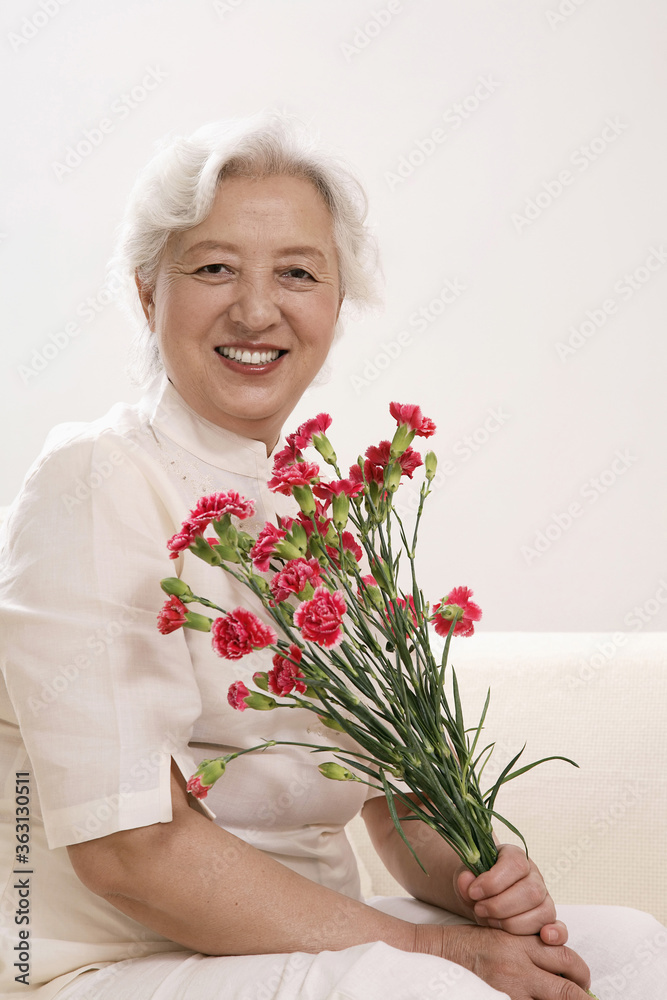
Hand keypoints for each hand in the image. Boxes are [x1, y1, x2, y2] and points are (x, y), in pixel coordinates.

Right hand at [416, 922, 591, 999]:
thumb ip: (529, 946)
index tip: (584, 981)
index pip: (564, 956)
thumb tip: (559, 960)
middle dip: (583, 998)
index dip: (580, 971)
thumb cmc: (470, 943)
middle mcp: (518, 967)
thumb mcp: (503, 935)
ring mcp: (509, 990)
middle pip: (567, 990)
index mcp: (521, 943)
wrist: (436, 951)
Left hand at [455, 844, 567, 944]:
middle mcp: (534, 875)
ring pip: (542, 912)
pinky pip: (560, 927)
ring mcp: (544, 897)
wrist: (481, 896)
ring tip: (491, 921)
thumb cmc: (475, 883)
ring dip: (512, 923)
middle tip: (479, 909)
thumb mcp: (465, 877)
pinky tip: (544, 937)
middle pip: (530, 891)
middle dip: (500, 906)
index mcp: (515, 856)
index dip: (494, 881)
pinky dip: (555, 934)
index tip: (473, 892)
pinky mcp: (547, 919)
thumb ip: (464, 879)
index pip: (515, 865)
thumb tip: (467, 881)